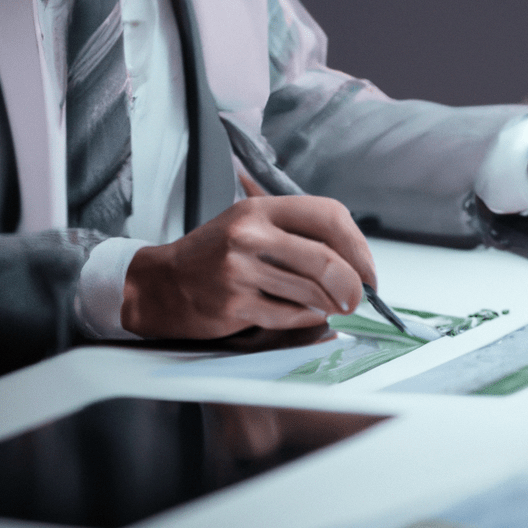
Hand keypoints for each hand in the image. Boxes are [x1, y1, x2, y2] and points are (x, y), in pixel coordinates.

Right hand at [121, 188, 374, 339]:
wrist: (160, 284)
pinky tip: (311, 316)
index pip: (329, 215)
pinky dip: (309, 319)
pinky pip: (289, 315)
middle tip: (361, 297)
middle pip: (325, 259)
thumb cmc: (216, 254)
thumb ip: (298, 233)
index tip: (368, 269)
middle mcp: (250, 235)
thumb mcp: (253, 224)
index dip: (358, 245)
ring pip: (311, 291)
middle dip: (353, 283)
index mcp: (261, 208)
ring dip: (334, 305)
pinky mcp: (233, 305)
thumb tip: (356, 261)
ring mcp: (239, 271)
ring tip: (339, 307)